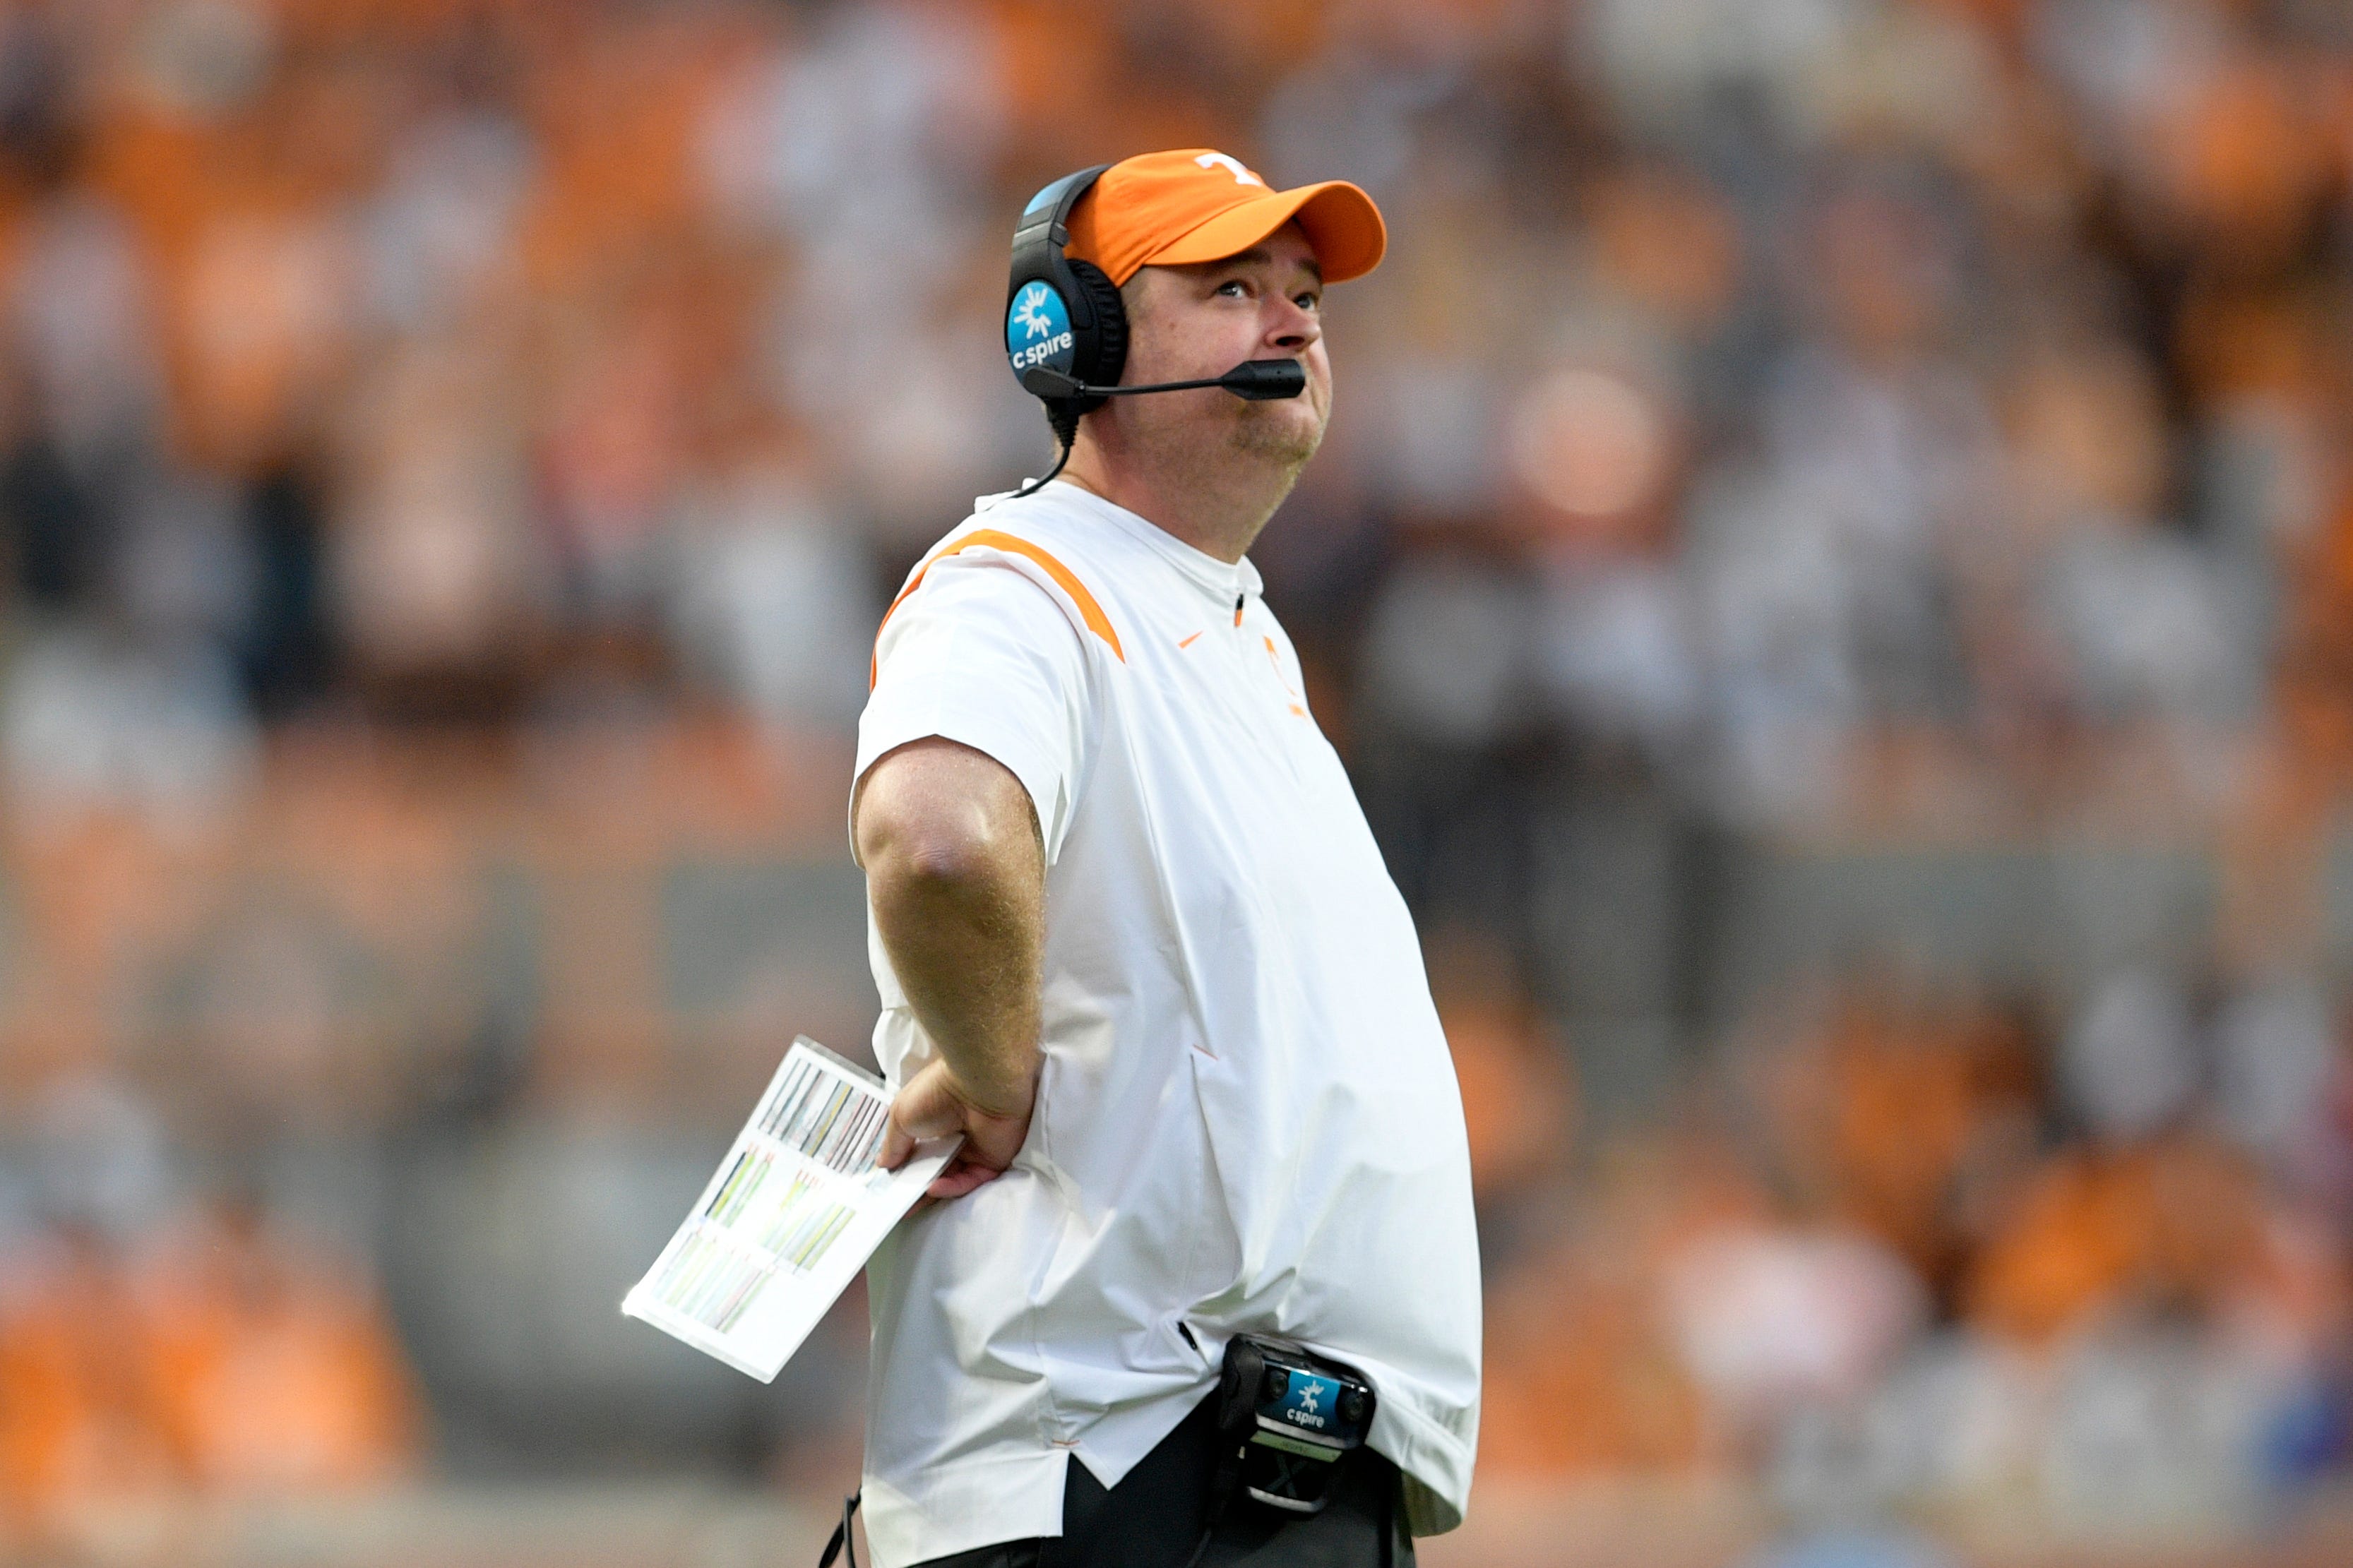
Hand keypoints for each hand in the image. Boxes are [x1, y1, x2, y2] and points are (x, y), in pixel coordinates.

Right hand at [878, 1056, 1036, 1199]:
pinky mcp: (991, 1162)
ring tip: (909, 1203)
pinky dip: (951, 1187)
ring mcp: (974, 1150)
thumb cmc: (936, 1093)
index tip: (887, 1185)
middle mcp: (954, 1135)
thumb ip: (894, 1144)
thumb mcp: (902, 1115)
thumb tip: (884, 1165)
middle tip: (897, 1204)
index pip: (918, 1150)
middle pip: (934, 1168)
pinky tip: (933, 1189)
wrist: (978, 1087)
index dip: (903, 1167)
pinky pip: (970, 1180)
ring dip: (930, 1191)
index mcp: (934, 1120)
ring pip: (951, 1178)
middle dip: (915, 1185)